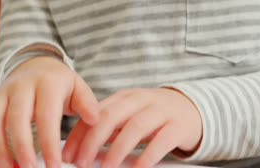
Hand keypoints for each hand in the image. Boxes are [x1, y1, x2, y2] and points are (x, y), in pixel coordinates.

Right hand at [0, 57, 98, 167]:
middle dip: (22, 149)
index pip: (46, 115)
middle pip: (16, 119)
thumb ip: (87, 103)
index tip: (54, 166)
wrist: (36, 65)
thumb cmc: (60, 84)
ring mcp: (2, 94)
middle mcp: (21, 87)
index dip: (49, 143)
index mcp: (47, 83)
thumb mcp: (78, 87)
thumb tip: (94, 119)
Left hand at [62, 88, 202, 167]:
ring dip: (118, 149)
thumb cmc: (153, 117)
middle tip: (82, 162)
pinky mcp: (178, 126)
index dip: (79, 134)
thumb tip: (81, 151)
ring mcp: (162, 111)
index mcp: (125, 97)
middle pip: (112, 117)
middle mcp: (142, 100)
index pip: (96, 113)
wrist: (191, 109)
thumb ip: (109, 130)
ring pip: (135, 127)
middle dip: (93, 141)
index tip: (69, 154)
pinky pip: (161, 141)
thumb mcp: (130, 116)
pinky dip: (147, 156)